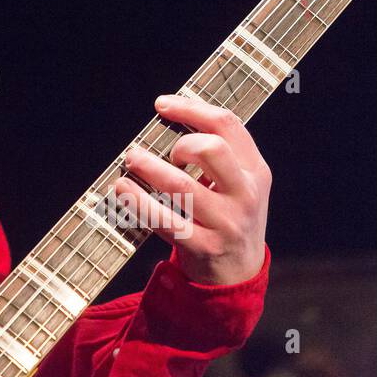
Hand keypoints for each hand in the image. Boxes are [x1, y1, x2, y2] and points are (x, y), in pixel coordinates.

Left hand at [112, 93, 270, 285]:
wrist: (240, 271)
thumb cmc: (230, 214)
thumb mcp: (239, 181)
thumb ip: (219, 151)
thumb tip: (172, 112)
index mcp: (254, 170)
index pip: (227, 125)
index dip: (191, 108)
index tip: (162, 104)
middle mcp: (244, 194)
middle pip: (212, 149)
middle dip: (181, 144)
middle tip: (166, 154)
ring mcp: (225, 222)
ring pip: (180, 185)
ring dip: (148, 167)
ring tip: (132, 160)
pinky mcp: (203, 246)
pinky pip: (163, 220)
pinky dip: (136, 201)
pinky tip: (122, 189)